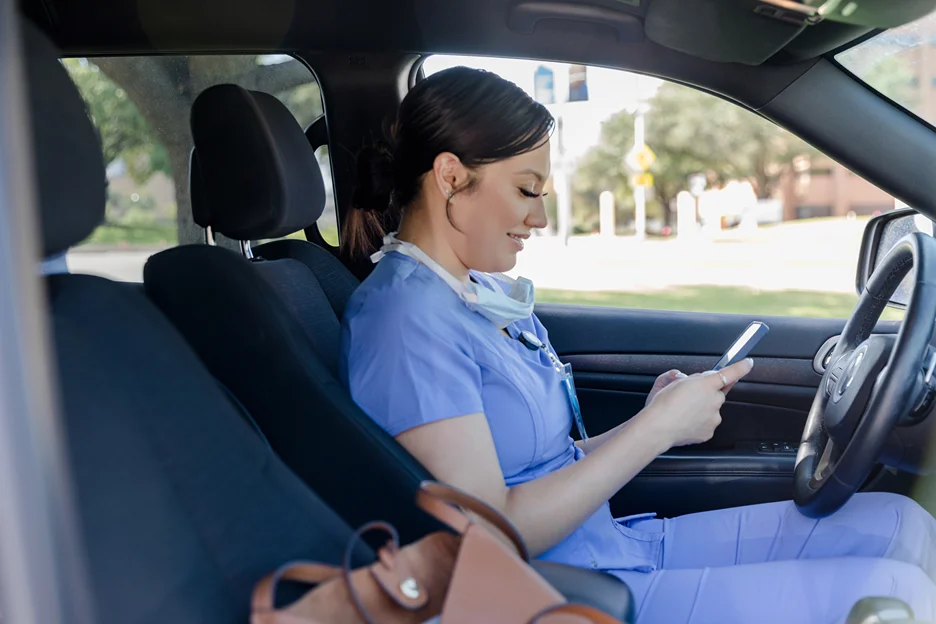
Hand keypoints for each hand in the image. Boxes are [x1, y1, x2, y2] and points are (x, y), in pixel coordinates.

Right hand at [638, 359, 753, 448]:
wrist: (658, 428)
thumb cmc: (661, 404)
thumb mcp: (669, 381)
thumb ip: (682, 377)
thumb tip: (685, 379)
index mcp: (706, 384)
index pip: (730, 373)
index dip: (741, 367)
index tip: (748, 363)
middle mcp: (714, 400)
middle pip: (716, 393)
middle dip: (706, 394)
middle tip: (688, 397)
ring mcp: (714, 417)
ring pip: (711, 410)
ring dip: (701, 409)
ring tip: (682, 413)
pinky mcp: (709, 432)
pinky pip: (706, 424)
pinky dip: (697, 423)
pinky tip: (684, 422)